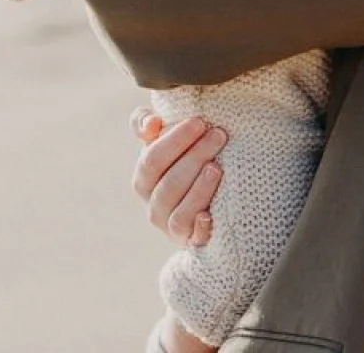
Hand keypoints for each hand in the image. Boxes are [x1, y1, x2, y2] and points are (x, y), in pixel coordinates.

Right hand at [131, 109, 227, 247]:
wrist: (205, 200)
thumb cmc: (182, 160)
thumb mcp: (164, 140)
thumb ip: (146, 123)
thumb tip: (152, 122)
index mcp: (143, 179)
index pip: (152, 160)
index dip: (175, 140)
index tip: (200, 121)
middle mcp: (153, 205)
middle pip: (169, 183)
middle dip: (195, 156)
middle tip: (219, 135)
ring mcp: (170, 227)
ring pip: (179, 212)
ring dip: (198, 189)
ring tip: (217, 167)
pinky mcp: (191, 242)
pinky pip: (192, 238)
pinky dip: (199, 227)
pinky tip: (209, 214)